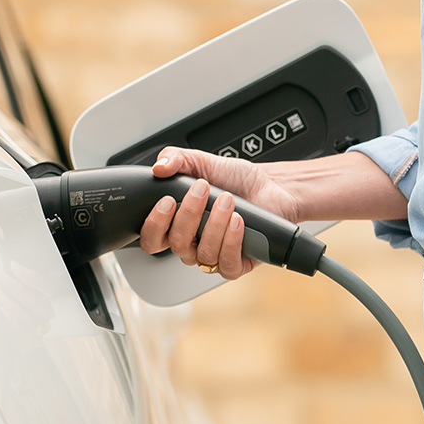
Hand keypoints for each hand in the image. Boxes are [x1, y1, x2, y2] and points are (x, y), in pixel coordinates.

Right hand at [136, 147, 299, 280]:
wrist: (271, 186)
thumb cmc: (236, 179)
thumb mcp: (203, 161)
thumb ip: (176, 158)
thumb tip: (158, 167)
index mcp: (177, 223)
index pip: (152, 238)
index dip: (154, 225)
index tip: (167, 200)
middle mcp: (192, 243)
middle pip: (176, 244)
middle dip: (189, 214)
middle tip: (202, 189)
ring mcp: (213, 255)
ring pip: (203, 253)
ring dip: (215, 224)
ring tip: (228, 200)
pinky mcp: (236, 264)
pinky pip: (226, 264)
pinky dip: (231, 241)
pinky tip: (238, 221)